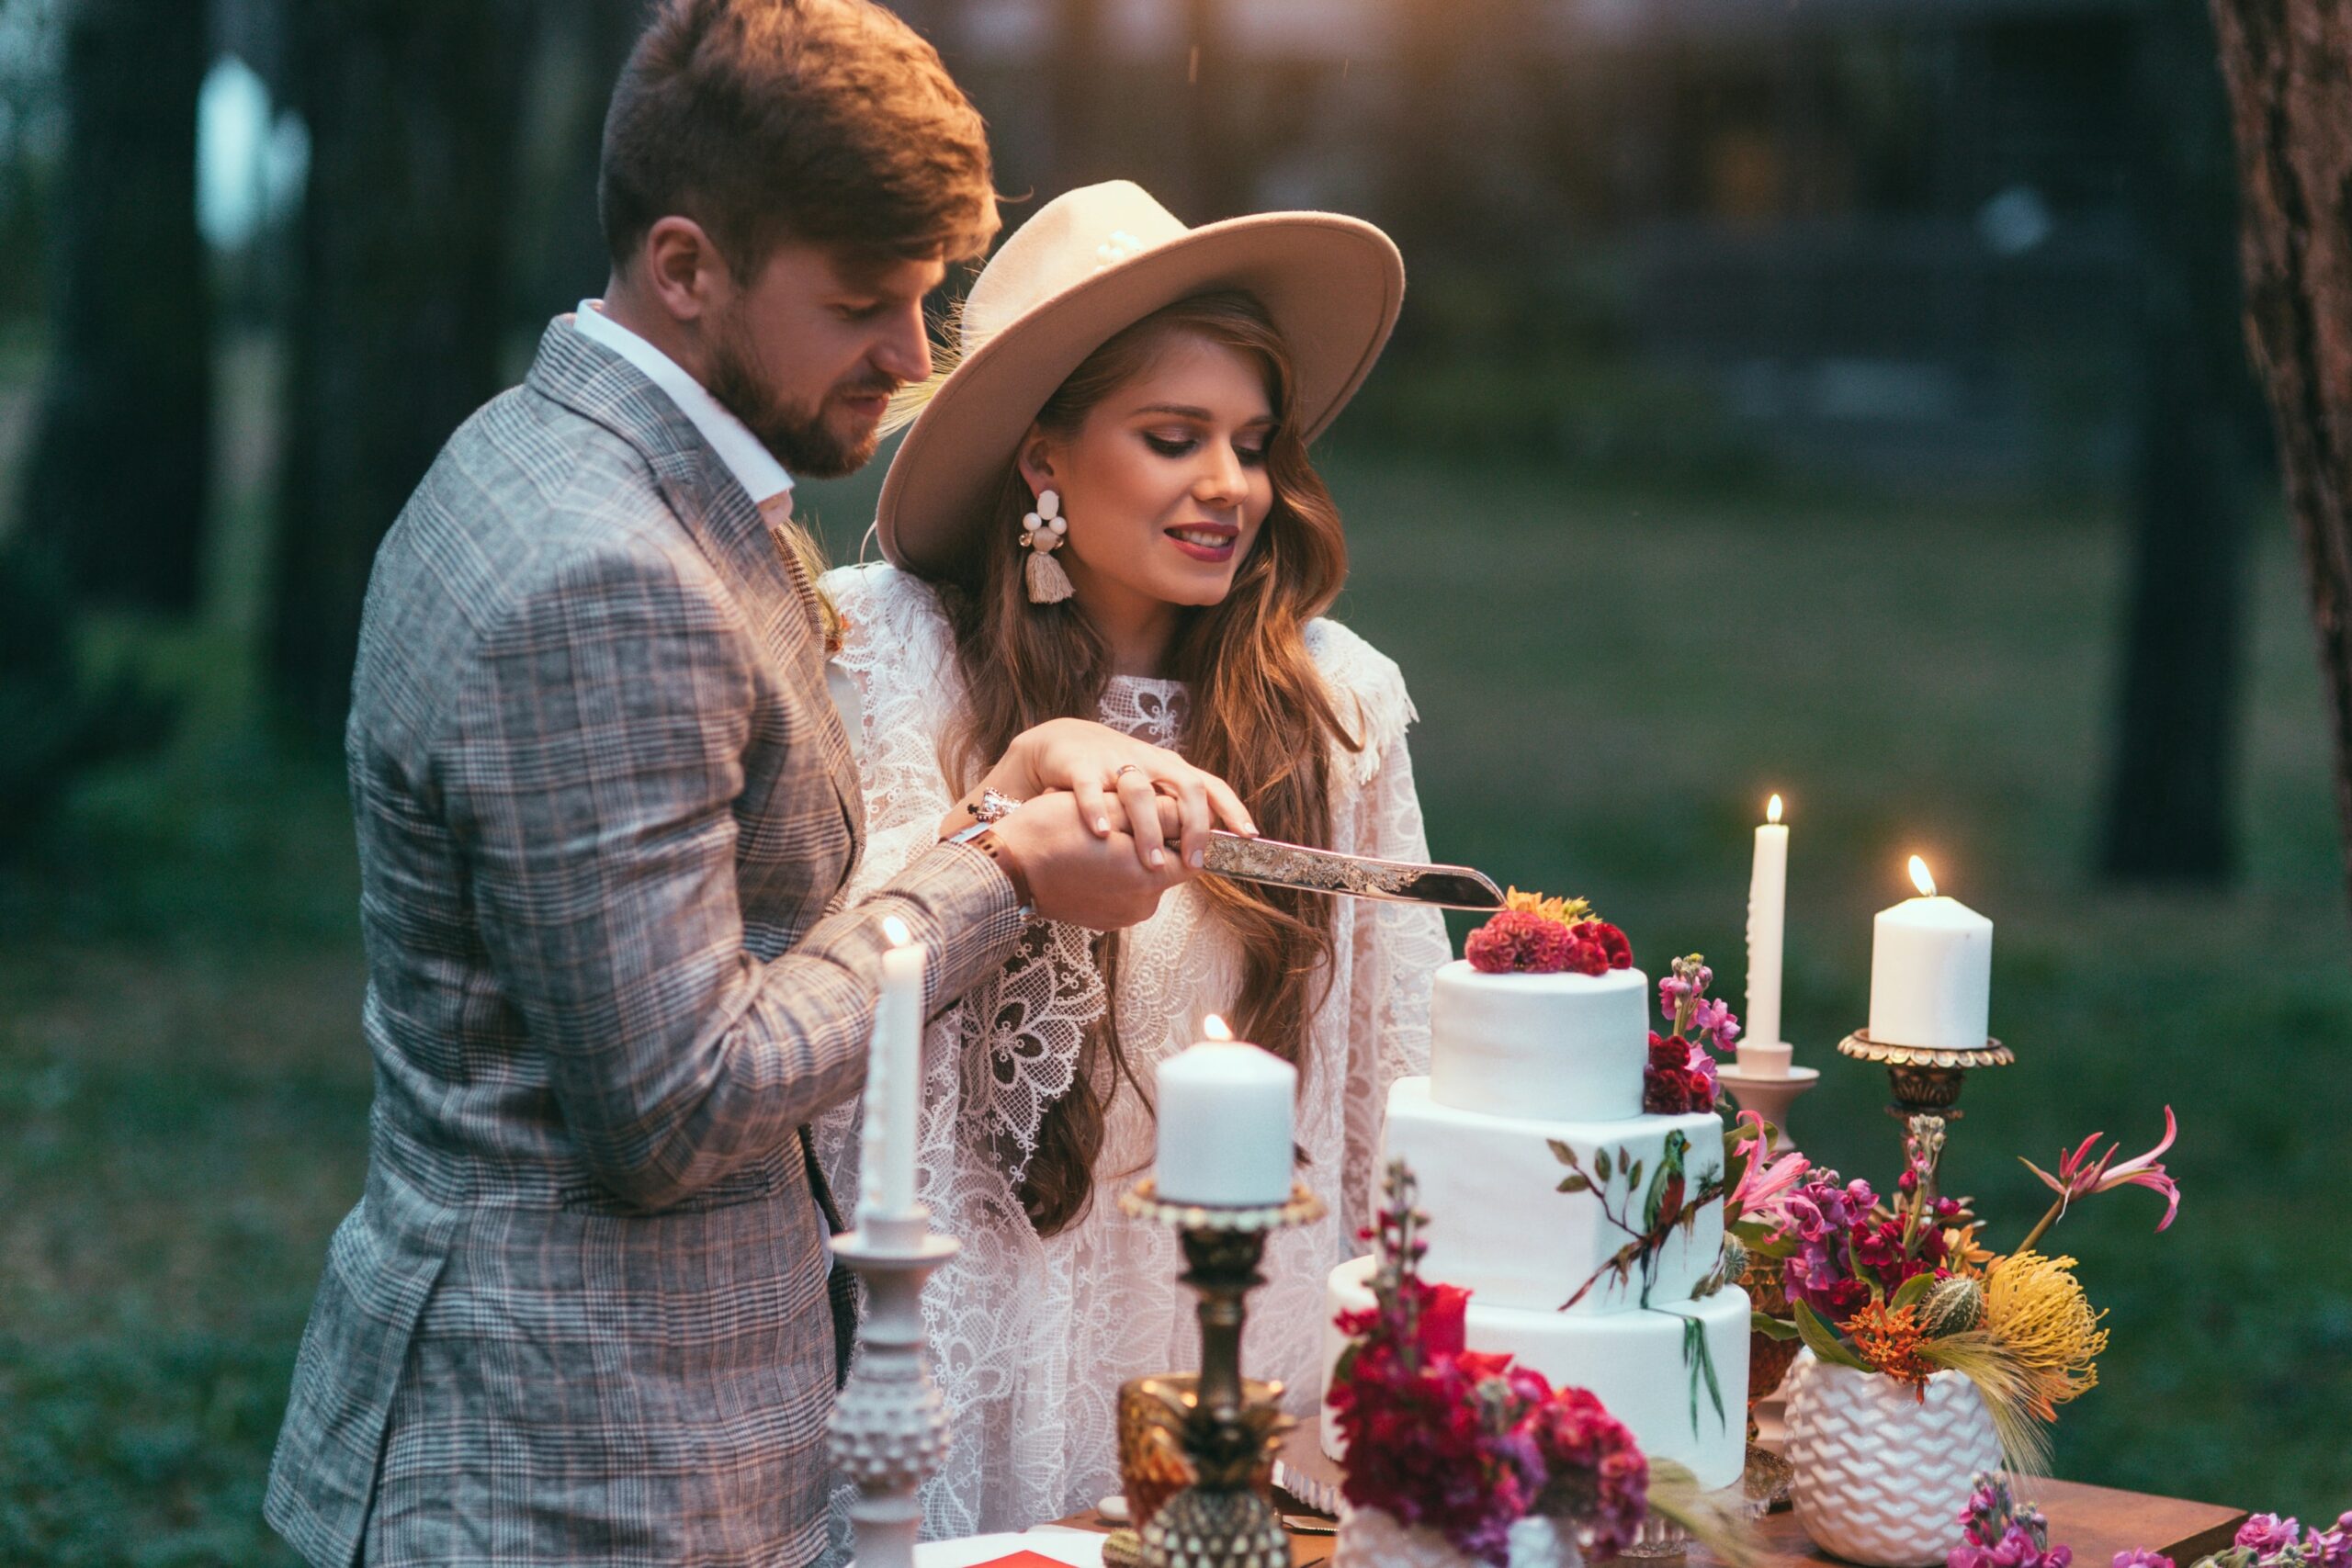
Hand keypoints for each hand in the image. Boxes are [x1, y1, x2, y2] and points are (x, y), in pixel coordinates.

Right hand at [988, 791, 1189, 930]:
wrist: (1006, 869)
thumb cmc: (1053, 832)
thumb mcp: (1112, 809)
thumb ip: (1160, 812)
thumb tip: (1192, 812)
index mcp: (1151, 879)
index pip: (1192, 854)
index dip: (1183, 830)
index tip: (1166, 811)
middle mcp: (1142, 905)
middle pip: (1166, 866)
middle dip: (1152, 839)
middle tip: (1124, 815)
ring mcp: (1120, 916)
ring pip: (1141, 876)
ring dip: (1130, 854)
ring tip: (1101, 832)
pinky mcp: (1100, 920)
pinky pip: (1119, 890)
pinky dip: (1112, 871)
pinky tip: (1089, 853)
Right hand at [993, 717, 1253, 872]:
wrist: (1060, 745)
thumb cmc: (1112, 776)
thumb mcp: (1150, 789)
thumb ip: (1175, 814)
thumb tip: (1205, 852)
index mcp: (1169, 769)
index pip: (1210, 786)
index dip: (1232, 809)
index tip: (1248, 836)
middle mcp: (1148, 762)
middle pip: (1184, 786)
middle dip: (1193, 825)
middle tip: (1193, 861)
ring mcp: (1113, 762)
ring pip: (1139, 790)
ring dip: (1148, 827)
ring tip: (1149, 860)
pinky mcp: (1079, 765)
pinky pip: (1089, 787)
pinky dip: (1096, 809)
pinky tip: (1100, 833)